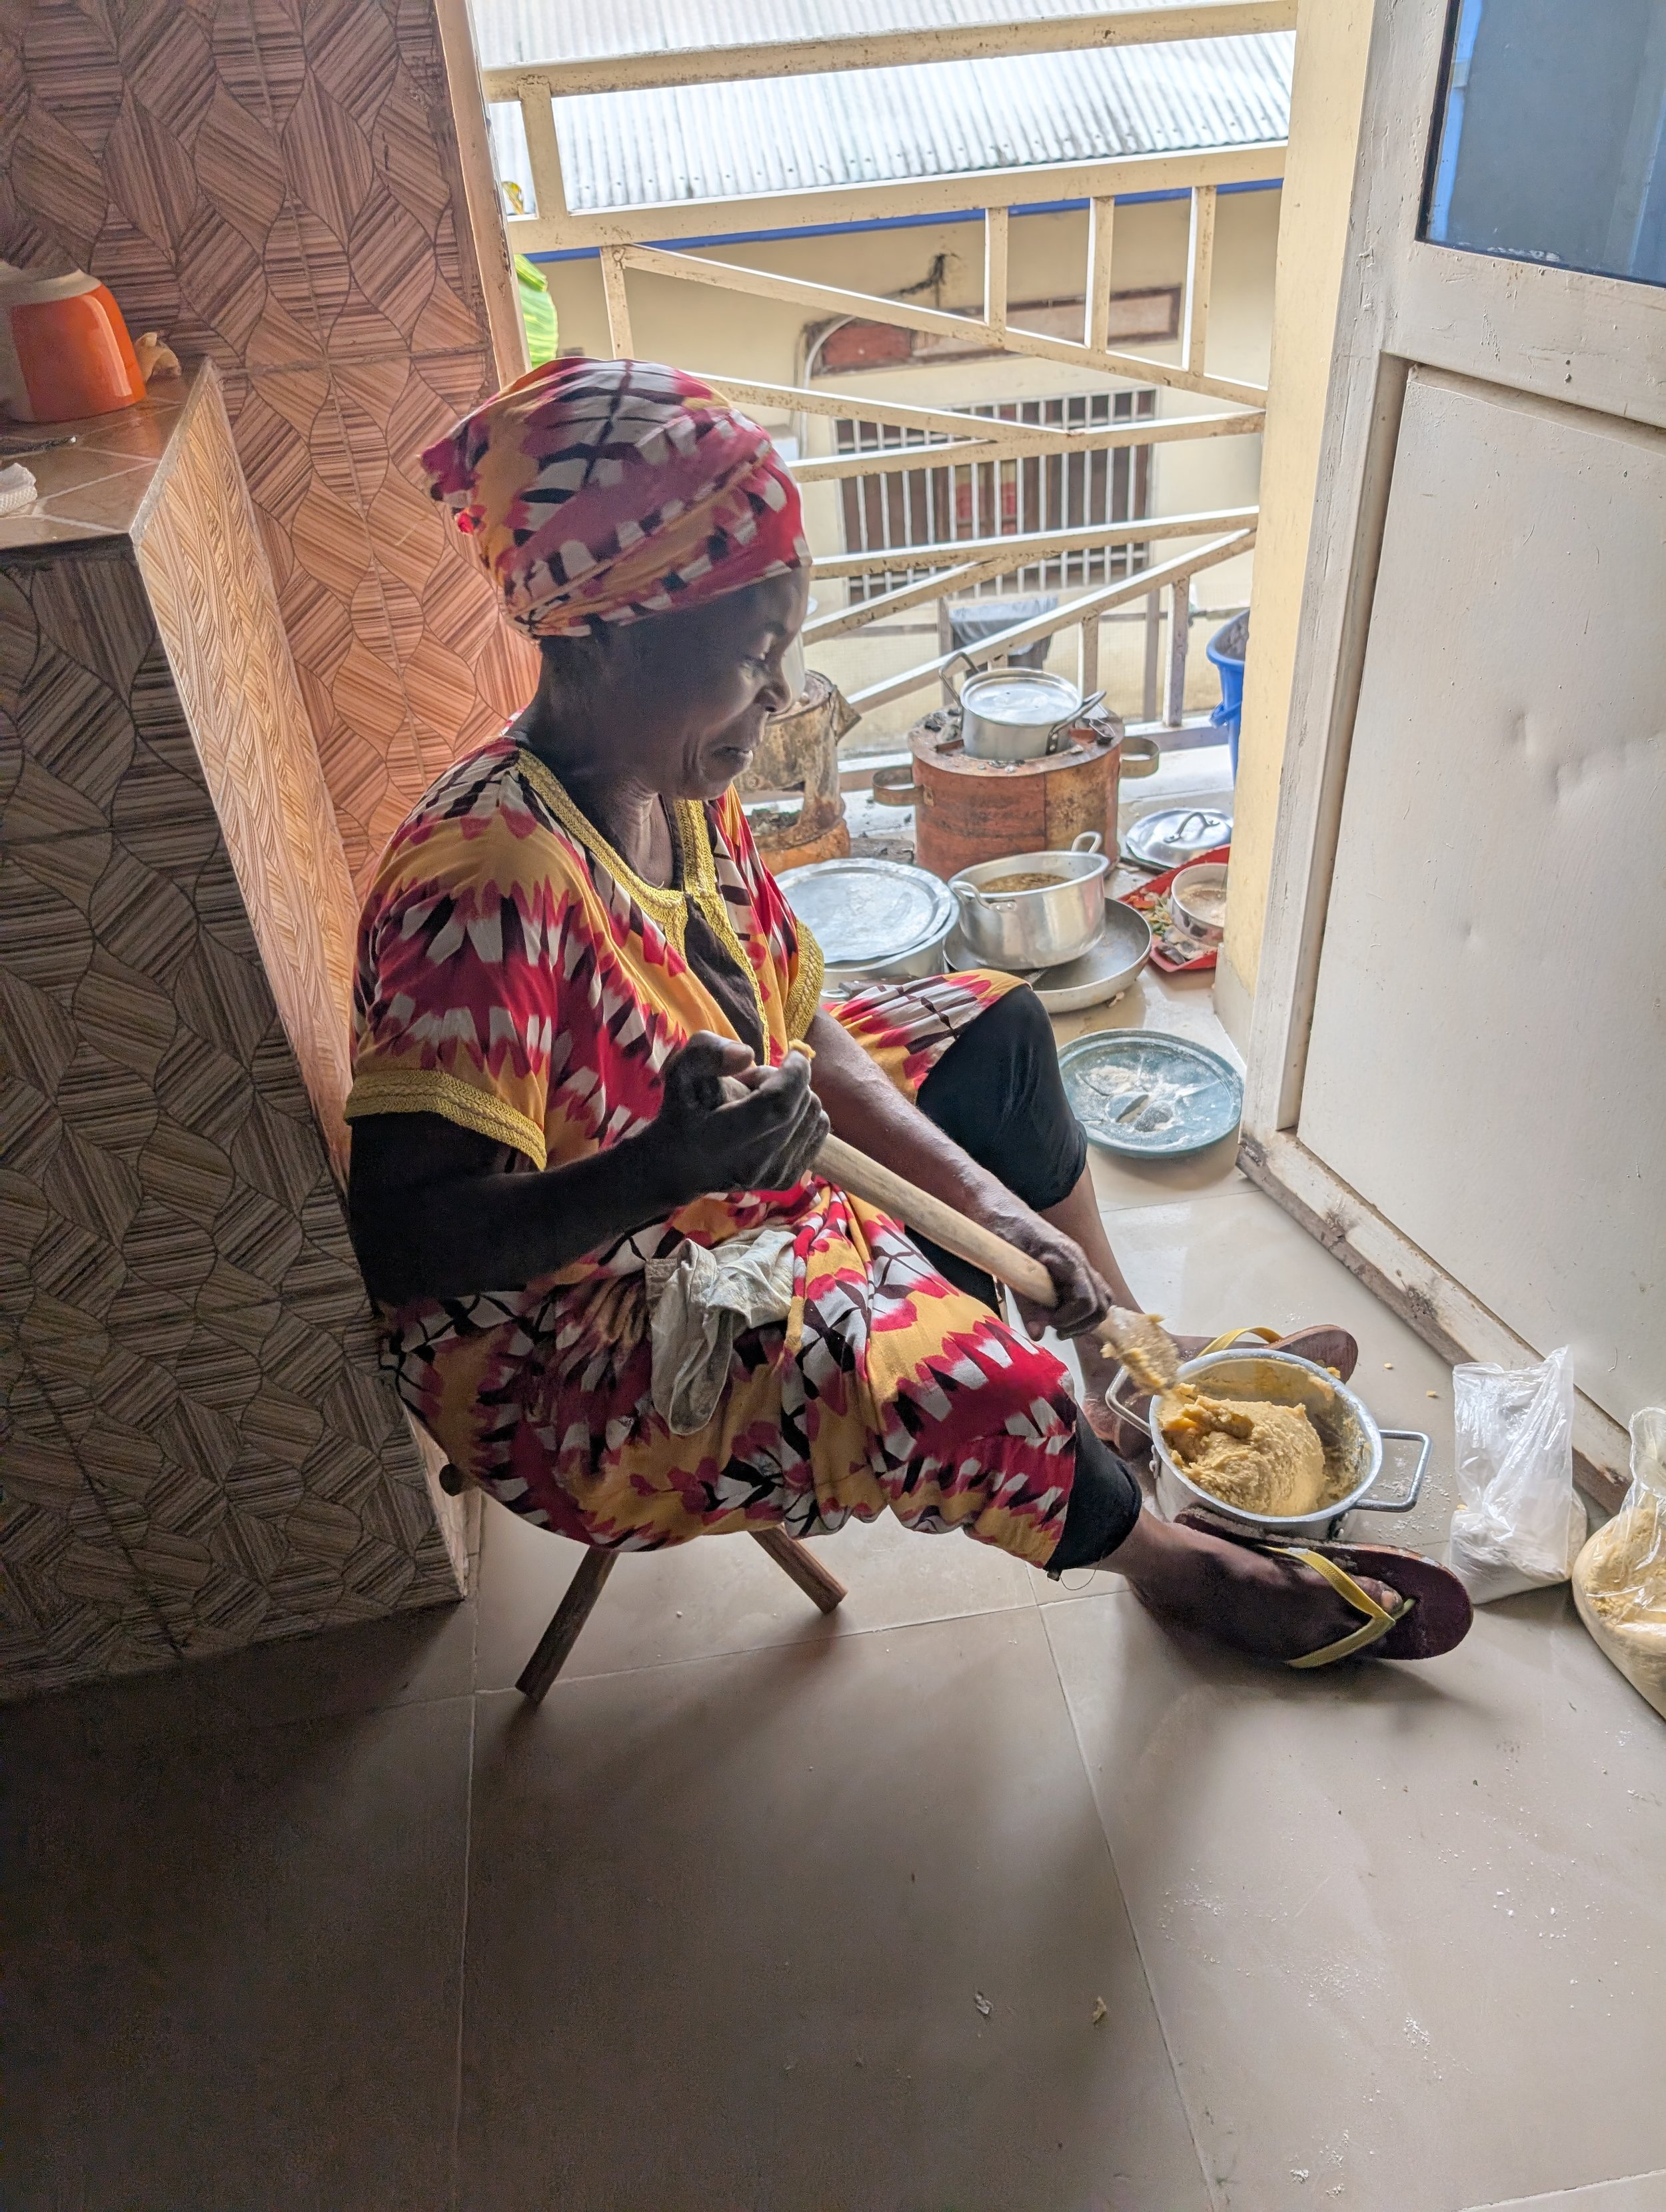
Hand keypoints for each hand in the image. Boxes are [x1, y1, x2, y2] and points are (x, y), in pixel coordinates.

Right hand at [653, 1033, 828, 1202]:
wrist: (681, 1167)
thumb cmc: (683, 1112)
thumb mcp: (680, 1071)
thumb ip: (706, 1051)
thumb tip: (748, 1053)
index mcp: (724, 1136)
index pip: (779, 1102)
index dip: (795, 1072)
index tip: (793, 1054)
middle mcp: (753, 1162)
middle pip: (801, 1104)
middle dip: (787, 1081)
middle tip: (754, 1083)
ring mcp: (774, 1175)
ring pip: (815, 1115)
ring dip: (795, 1098)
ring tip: (762, 1102)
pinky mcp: (787, 1179)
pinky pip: (819, 1131)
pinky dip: (803, 1115)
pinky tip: (775, 1118)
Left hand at [986, 1207, 1112, 1341]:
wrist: (993, 1204)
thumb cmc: (999, 1227)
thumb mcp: (1008, 1268)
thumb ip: (1026, 1302)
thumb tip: (1038, 1334)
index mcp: (1067, 1258)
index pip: (1088, 1301)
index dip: (1070, 1319)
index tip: (1048, 1324)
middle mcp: (1078, 1259)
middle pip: (1102, 1303)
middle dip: (1081, 1324)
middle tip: (1054, 1329)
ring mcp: (1075, 1261)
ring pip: (1099, 1297)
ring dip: (1082, 1317)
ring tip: (1056, 1323)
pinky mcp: (1067, 1264)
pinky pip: (1086, 1289)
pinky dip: (1078, 1306)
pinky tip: (1055, 1310)